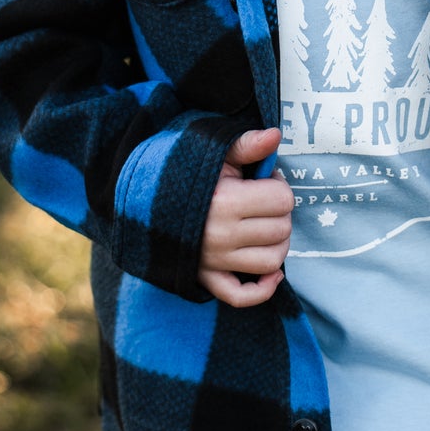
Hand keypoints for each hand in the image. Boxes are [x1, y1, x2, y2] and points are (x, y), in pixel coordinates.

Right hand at [197, 127, 292, 307]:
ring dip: (278, 245)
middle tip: (264, 201)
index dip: (279, 186)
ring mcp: (215, 261)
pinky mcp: (207, 278)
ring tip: (266, 227)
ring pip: (271, 262)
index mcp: (226, 201)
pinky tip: (273, 273)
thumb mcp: (215, 153)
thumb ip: (247, 144)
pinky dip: (263, 289)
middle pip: (281, 229)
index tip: (265, 180)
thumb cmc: (189, 174)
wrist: (147, 201)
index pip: (282, 199)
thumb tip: (275, 134)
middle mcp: (221, 236)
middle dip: (280, 212)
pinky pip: (241, 296)